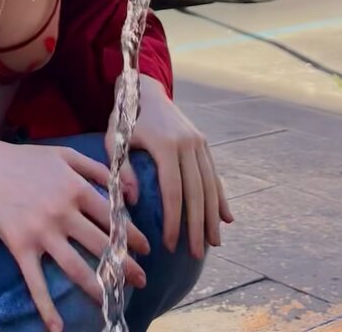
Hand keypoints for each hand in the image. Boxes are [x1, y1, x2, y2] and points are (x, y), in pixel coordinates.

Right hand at [0, 141, 150, 331]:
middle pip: (100, 244)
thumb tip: (128, 191)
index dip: (131, 234)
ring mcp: (42, 233)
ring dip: (98, 287)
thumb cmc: (30, 160)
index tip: (146, 248)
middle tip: (141, 279)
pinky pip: (36, 282)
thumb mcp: (66, 155)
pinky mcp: (21, 248)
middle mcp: (62, 213)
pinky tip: (57, 328)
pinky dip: (46, 307)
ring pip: (75, 267)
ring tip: (113, 299)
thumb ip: (98, 169)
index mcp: (75, 188)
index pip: (112, 217)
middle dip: (124, 265)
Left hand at [105, 76, 232, 260]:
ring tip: (214, 243)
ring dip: (213, 216)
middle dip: (197, 226)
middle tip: (195, 253)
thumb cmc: (126, 117)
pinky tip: (227, 218)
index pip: (173, 191)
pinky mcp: (203, 142)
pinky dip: (221, 196)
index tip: (170, 244)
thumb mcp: (115, 139)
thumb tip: (132, 200)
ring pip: (210, 184)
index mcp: (165, 144)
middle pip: (196, 192)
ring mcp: (199, 142)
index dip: (173, 220)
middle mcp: (188, 143)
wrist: (146, 88)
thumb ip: (122, 169)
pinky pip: (214, 173)